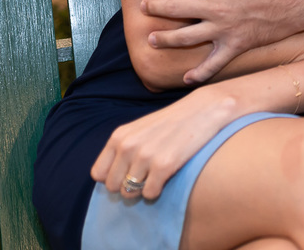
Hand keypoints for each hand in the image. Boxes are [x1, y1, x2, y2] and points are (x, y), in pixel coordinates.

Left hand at [91, 87, 238, 199]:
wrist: (205, 109)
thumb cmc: (173, 121)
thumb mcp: (141, 128)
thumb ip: (123, 147)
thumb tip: (111, 176)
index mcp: (119, 136)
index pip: (98, 173)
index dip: (113, 177)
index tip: (128, 173)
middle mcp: (128, 146)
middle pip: (113, 186)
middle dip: (127, 186)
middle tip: (146, 176)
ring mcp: (145, 156)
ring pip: (130, 192)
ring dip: (143, 188)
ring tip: (157, 175)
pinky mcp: (164, 165)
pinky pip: (149, 193)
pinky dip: (157, 190)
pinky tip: (167, 176)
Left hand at [143, 0, 303, 83]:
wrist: (301, 0)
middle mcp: (215, 8)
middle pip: (176, 9)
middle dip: (156, 7)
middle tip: (144, 7)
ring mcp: (224, 30)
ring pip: (186, 38)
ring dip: (167, 39)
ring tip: (153, 39)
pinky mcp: (236, 46)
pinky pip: (214, 64)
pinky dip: (199, 73)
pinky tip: (186, 79)